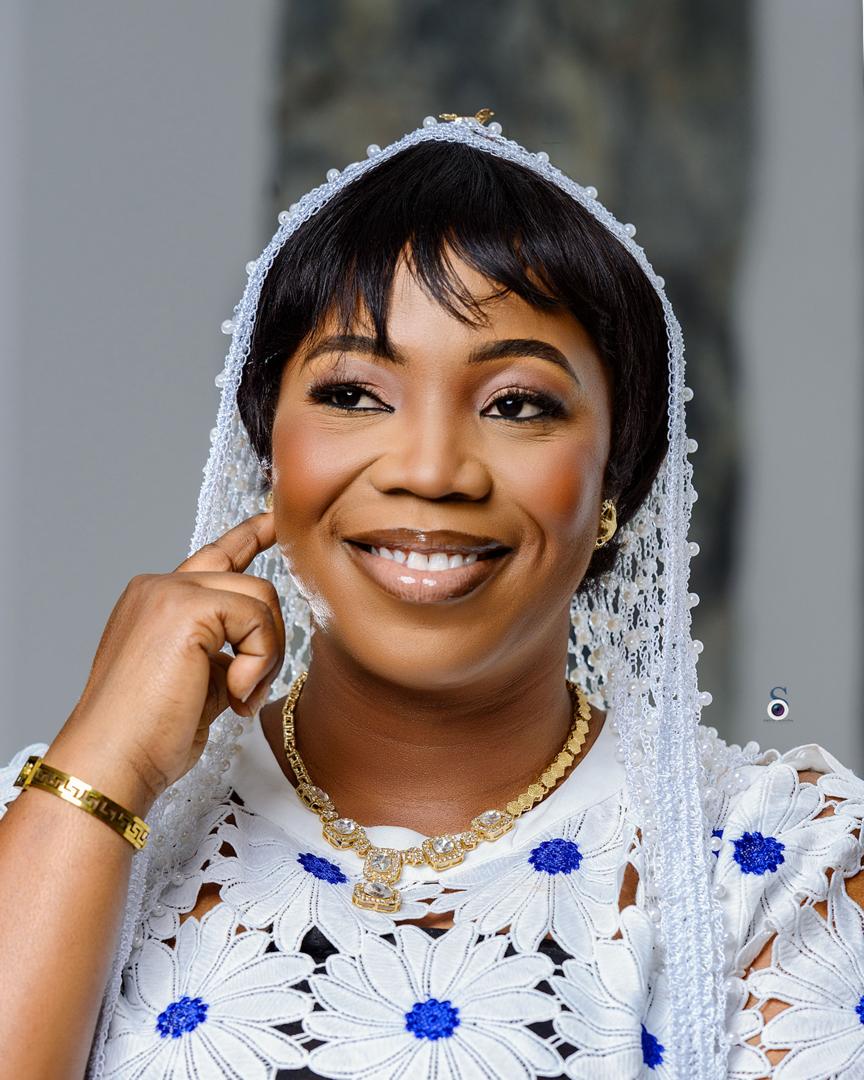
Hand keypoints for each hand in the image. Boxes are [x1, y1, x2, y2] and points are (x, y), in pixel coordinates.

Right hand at [54, 512, 283, 806]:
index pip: (215, 557)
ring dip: (265, 656)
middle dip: (268, 639)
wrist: (113, 761)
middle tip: (251, 690)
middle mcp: (159, 586)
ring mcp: (169, 592)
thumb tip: (256, 646)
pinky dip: (259, 662)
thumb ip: (223, 650)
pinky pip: (257, 619)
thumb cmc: (148, 736)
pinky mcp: (185, 607)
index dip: (250, 536)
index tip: (276, 520)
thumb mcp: (196, 682)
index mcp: (156, 600)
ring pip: (261, 598)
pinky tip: (235, 696)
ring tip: (241, 697)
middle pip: (252, 583)